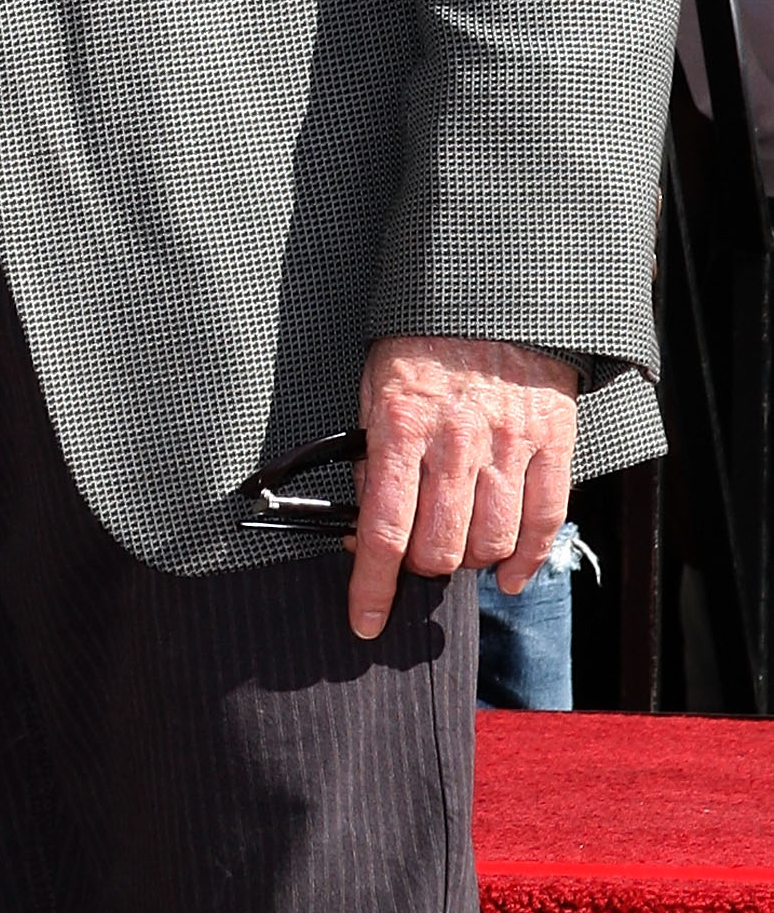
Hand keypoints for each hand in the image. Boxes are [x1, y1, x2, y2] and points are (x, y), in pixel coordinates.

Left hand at [347, 334, 576, 640]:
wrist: (488, 293)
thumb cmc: (422, 342)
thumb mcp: (374, 387)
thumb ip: (371, 456)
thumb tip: (361, 523)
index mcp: (400, 424)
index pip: (383, 527)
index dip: (372, 584)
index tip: (365, 619)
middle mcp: (456, 441)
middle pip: (440, 548)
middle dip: (421, 568)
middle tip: (415, 558)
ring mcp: (508, 444)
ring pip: (491, 543)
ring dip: (469, 561)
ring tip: (456, 549)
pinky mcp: (552, 444)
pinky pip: (544, 522)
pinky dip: (525, 560)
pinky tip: (507, 574)